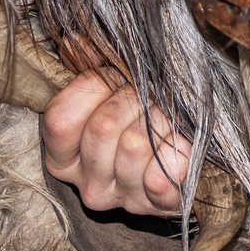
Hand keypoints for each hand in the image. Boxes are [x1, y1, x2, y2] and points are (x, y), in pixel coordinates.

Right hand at [41, 68, 194, 218]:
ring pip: (135, 145)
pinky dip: (177, 153)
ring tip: (167, 122)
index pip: (60, 119)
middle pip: (102, 128)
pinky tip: (180, 147)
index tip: (116, 80)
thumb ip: (92, 69)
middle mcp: (87, 185)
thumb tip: (73, 43)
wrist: (190, 155)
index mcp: (64, 158)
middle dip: (133, 101)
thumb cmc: (143, 116)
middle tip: (151, 100)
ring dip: (160, 122)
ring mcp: (122, 200)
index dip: (93, 88)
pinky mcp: (158, 207)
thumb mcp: (112, 90)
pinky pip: (163, 176)